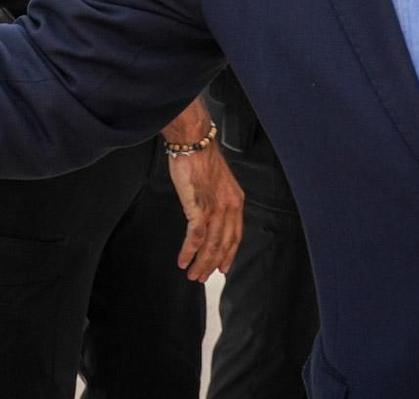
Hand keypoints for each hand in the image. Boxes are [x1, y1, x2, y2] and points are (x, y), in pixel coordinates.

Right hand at [166, 136, 243, 281]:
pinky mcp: (199, 208)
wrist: (193, 142)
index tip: (223, 267)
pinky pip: (196, 237)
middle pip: (224, 244)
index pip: (235, 234)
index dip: (229, 253)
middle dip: (213, 264)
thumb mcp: (215, 180)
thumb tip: (204, 213)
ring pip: (212, 245)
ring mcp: (215, 209)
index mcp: (235, 200)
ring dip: (201, 263)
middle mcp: (229, 207)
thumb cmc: (200, 156)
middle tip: (203, 277)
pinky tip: (183, 260)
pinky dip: (189, 252)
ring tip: (192, 275)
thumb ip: (215, 199)